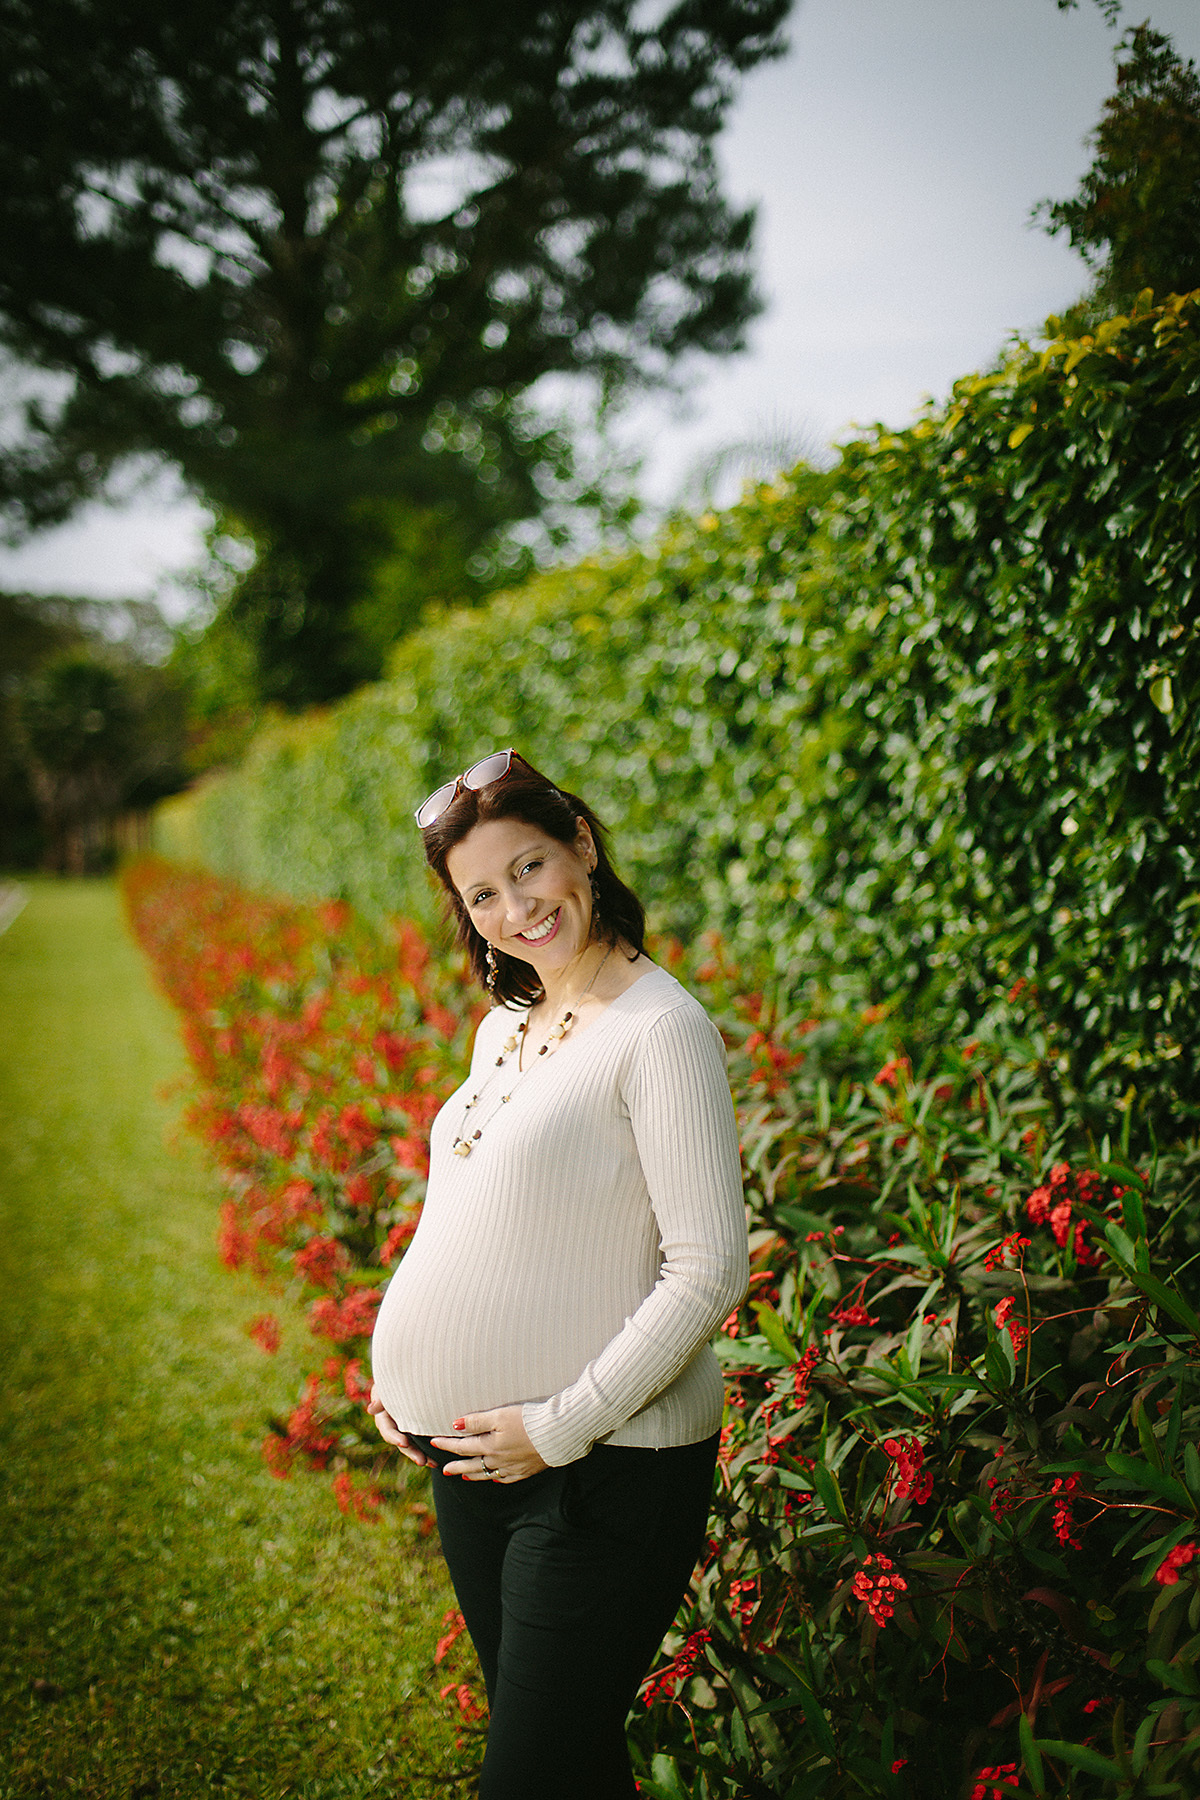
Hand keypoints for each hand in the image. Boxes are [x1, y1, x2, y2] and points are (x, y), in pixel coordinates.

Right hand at [367, 1383, 429, 1464]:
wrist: (410, 1375)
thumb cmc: (395, 1377)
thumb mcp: (386, 1384)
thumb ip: (380, 1397)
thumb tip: (371, 1409)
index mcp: (384, 1417)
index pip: (387, 1430)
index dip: (394, 1437)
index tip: (404, 1442)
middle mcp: (394, 1426)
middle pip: (401, 1442)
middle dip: (411, 1452)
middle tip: (422, 1461)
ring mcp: (406, 1428)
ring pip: (412, 1445)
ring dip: (421, 1455)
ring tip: (433, 1463)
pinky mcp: (417, 1428)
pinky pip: (422, 1440)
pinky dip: (429, 1449)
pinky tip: (438, 1458)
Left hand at [432, 1406, 548, 1483]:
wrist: (557, 1434)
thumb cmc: (529, 1420)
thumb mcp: (500, 1415)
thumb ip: (477, 1420)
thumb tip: (455, 1425)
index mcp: (490, 1446)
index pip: (462, 1447)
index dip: (447, 1444)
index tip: (434, 1442)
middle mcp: (498, 1460)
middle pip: (471, 1464)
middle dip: (455, 1466)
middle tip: (443, 1469)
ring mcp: (512, 1468)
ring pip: (486, 1474)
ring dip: (472, 1475)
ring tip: (462, 1477)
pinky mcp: (525, 1471)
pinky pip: (505, 1478)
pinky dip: (495, 1478)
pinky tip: (493, 1477)